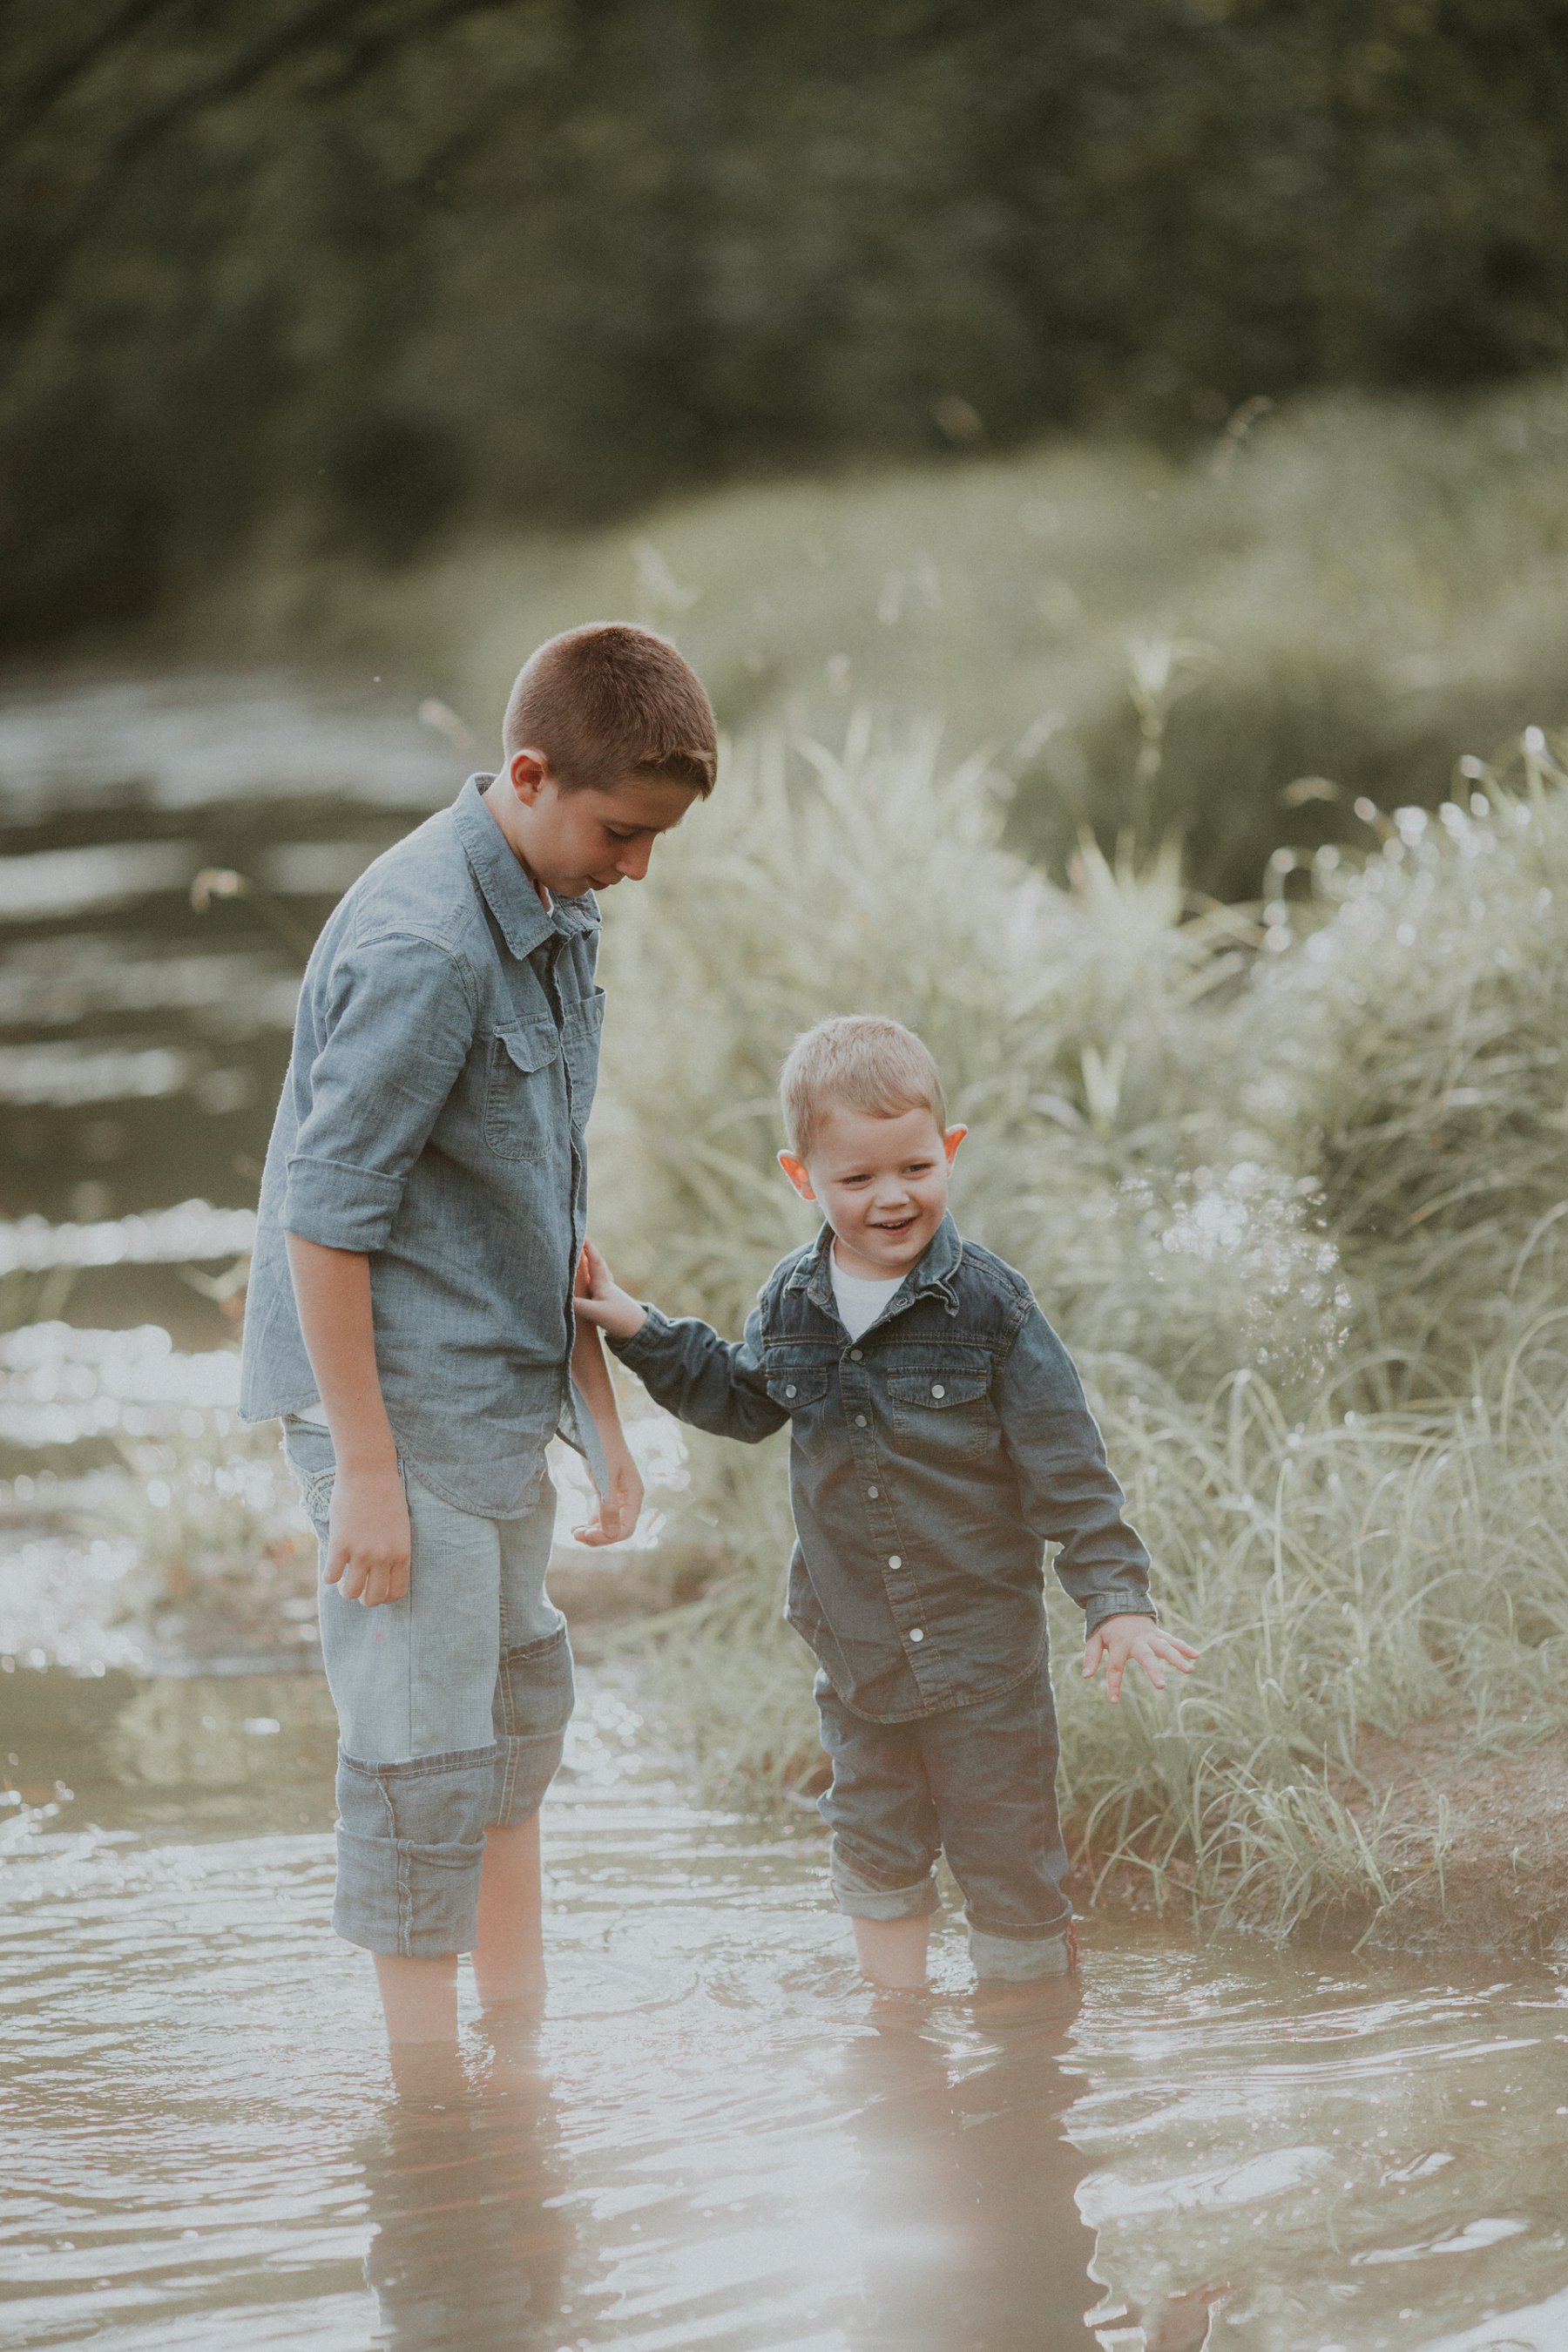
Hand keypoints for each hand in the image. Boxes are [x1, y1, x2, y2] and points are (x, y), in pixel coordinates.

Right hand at [325, 1466, 410, 1606]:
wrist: (369, 1472)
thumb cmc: (386, 1495)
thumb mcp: (399, 1528)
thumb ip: (392, 1551)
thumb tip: (381, 1572)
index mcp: (402, 1554)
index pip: (396, 1592)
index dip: (384, 1597)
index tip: (375, 1589)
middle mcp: (384, 1557)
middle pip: (373, 1598)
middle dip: (364, 1598)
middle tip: (358, 1586)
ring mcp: (361, 1552)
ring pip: (351, 1592)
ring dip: (346, 1589)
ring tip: (344, 1578)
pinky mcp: (341, 1545)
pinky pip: (331, 1576)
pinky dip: (330, 1575)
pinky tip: (333, 1563)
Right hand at [572, 1240, 647, 1341]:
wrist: (639, 1331)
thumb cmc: (620, 1318)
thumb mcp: (596, 1312)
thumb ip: (577, 1305)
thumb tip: (559, 1297)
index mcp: (603, 1283)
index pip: (594, 1260)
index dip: (587, 1247)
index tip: (580, 1233)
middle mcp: (605, 1285)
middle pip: (595, 1264)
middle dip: (587, 1252)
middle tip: (578, 1240)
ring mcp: (607, 1294)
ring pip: (596, 1275)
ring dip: (588, 1266)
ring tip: (580, 1258)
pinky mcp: (607, 1304)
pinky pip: (595, 1287)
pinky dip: (589, 1280)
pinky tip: (588, 1284)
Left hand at [573, 1442, 643, 1545]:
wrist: (597, 1423)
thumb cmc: (602, 1447)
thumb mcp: (604, 1478)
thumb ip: (608, 1507)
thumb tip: (611, 1535)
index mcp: (634, 1495)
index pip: (626, 1529)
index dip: (607, 1537)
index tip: (586, 1534)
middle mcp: (629, 1497)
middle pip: (618, 1529)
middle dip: (598, 1536)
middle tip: (575, 1535)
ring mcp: (619, 1494)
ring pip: (610, 1523)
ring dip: (593, 1531)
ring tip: (574, 1532)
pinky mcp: (607, 1489)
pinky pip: (603, 1513)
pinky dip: (592, 1522)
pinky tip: (579, 1525)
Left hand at [1083, 1613, 1197, 1701]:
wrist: (1119, 1600)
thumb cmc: (1106, 1625)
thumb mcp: (1094, 1638)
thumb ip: (1091, 1656)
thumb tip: (1086, 1676)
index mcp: (1119, 1643)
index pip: (1115, 1666)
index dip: (1114, 1684)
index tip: (1113, 1701)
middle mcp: (1136, 1640)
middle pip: (1146, 1657)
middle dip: (1154, 1671)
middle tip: (1162, 1686)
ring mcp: (1149, 1636)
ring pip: (1165, 1648)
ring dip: (1178, 1659)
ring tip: (1190, 1670)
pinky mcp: (1158, 1633)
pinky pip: (1172, 1641)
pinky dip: (1184, 1647)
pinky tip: (1196, 1656)